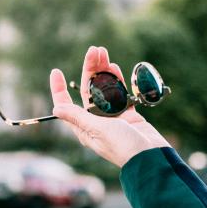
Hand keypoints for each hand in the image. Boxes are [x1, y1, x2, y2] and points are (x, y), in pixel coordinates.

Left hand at [50, 46, 170, 166]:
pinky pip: (120, 93)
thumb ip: (78, 117)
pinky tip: (114, 67)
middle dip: (90, 69)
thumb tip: (56, 109)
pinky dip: (117, 80)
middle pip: (89, 90)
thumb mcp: (97, 130)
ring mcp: (113, 117)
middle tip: (94, 50)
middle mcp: (96, 121)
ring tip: (103, 53)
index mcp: (84, 127)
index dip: (59, 89)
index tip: (56, 71)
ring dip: (104, 71)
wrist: (150, 156)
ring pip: (105, 88)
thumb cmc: (122, 146)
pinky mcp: (128, 114)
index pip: (66, 105)